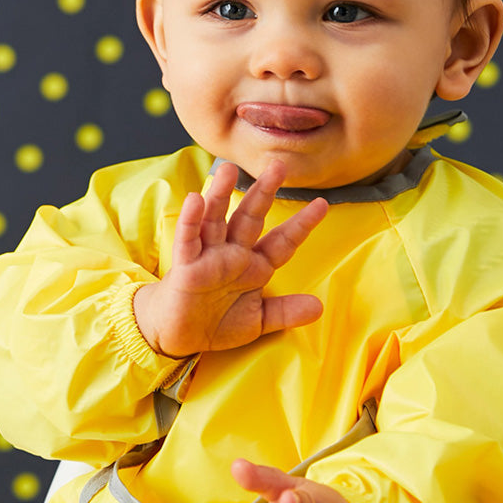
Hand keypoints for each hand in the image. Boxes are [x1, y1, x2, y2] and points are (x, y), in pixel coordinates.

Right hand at [132, 160, 326, 357]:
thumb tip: (319, 308)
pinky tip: (196, 199)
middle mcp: (232, 254)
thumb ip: (285, 312)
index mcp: (254, 266)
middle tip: (279, 166)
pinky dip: (191, 220)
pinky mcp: (185, 265)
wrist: (179, 336)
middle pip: (250, 217)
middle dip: (264, 192)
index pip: (282, 241)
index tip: (322, 205)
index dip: (301, 224)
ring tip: (229, 170)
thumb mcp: (257, 320)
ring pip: (217, 219)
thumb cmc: (216, 323)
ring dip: (222, 194)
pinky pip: (188, 239)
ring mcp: (208, 256)